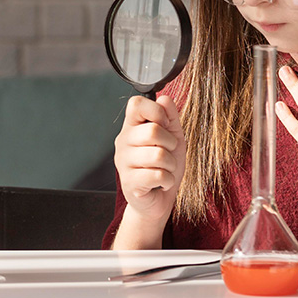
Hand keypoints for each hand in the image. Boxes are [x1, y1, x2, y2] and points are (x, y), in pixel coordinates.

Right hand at [113, 94, 186, 228]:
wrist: (158, 199)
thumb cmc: (164, 166)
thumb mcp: (174, 138)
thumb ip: (170, 117)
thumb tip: (165, 98)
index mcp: (132, 127)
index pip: (136, 104)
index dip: (156, 111)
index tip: (164, 125)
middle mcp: (123, 142)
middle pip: (153, 130)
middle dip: (171, 144)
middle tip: (168, 154)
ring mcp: (123, 163)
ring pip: (158, 154)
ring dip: (171, 165)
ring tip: (165, 170)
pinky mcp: (129, 182)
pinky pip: (158, 174)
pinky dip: (167, 180)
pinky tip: (160, 182)